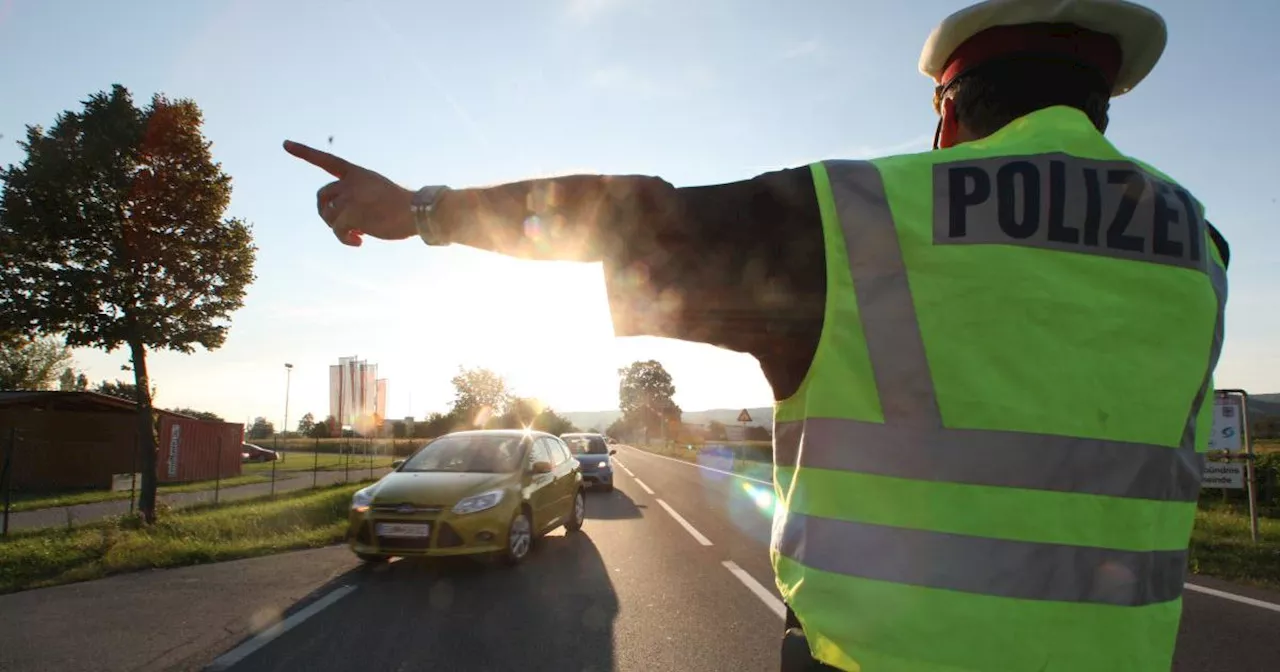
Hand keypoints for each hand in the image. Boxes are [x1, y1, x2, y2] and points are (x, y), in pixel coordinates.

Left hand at [283, 140, 415, 246]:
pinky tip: (359, 242)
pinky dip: (345, 238)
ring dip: (339, 229)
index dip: (304, 152)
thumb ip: (356, 198)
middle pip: (322, 195)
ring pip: (329, 216)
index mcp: (358, 173)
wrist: (416, 211)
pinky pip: (337, 230)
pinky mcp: (350, 214)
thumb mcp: (378, 192)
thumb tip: (340, 222)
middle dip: (324, 211)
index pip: (326, 160)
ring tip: (357, 234)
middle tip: (337, 225)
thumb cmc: (402, 206)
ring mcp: (349, 197)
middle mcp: (350, 183)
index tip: (285, 143)